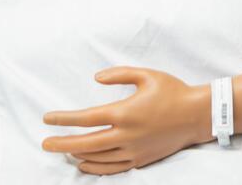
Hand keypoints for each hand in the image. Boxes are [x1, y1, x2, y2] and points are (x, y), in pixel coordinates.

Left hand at [43, 67, 207, 175]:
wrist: (196, 115)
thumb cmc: (172, 91)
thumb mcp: (146, 75)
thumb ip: (119, 74)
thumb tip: (95, 78)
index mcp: (125, 112)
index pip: (86, 118)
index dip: (64, 119)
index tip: (48, 118)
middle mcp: (126, 134)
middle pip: (86, 143)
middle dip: (62, 143)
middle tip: (44, 143)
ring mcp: (133, 150)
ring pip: (97, 157)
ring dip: (76, 154)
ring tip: (62, 150)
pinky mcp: (141, 159)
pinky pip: (113, 168)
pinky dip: (95, 168)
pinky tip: (84, 165)